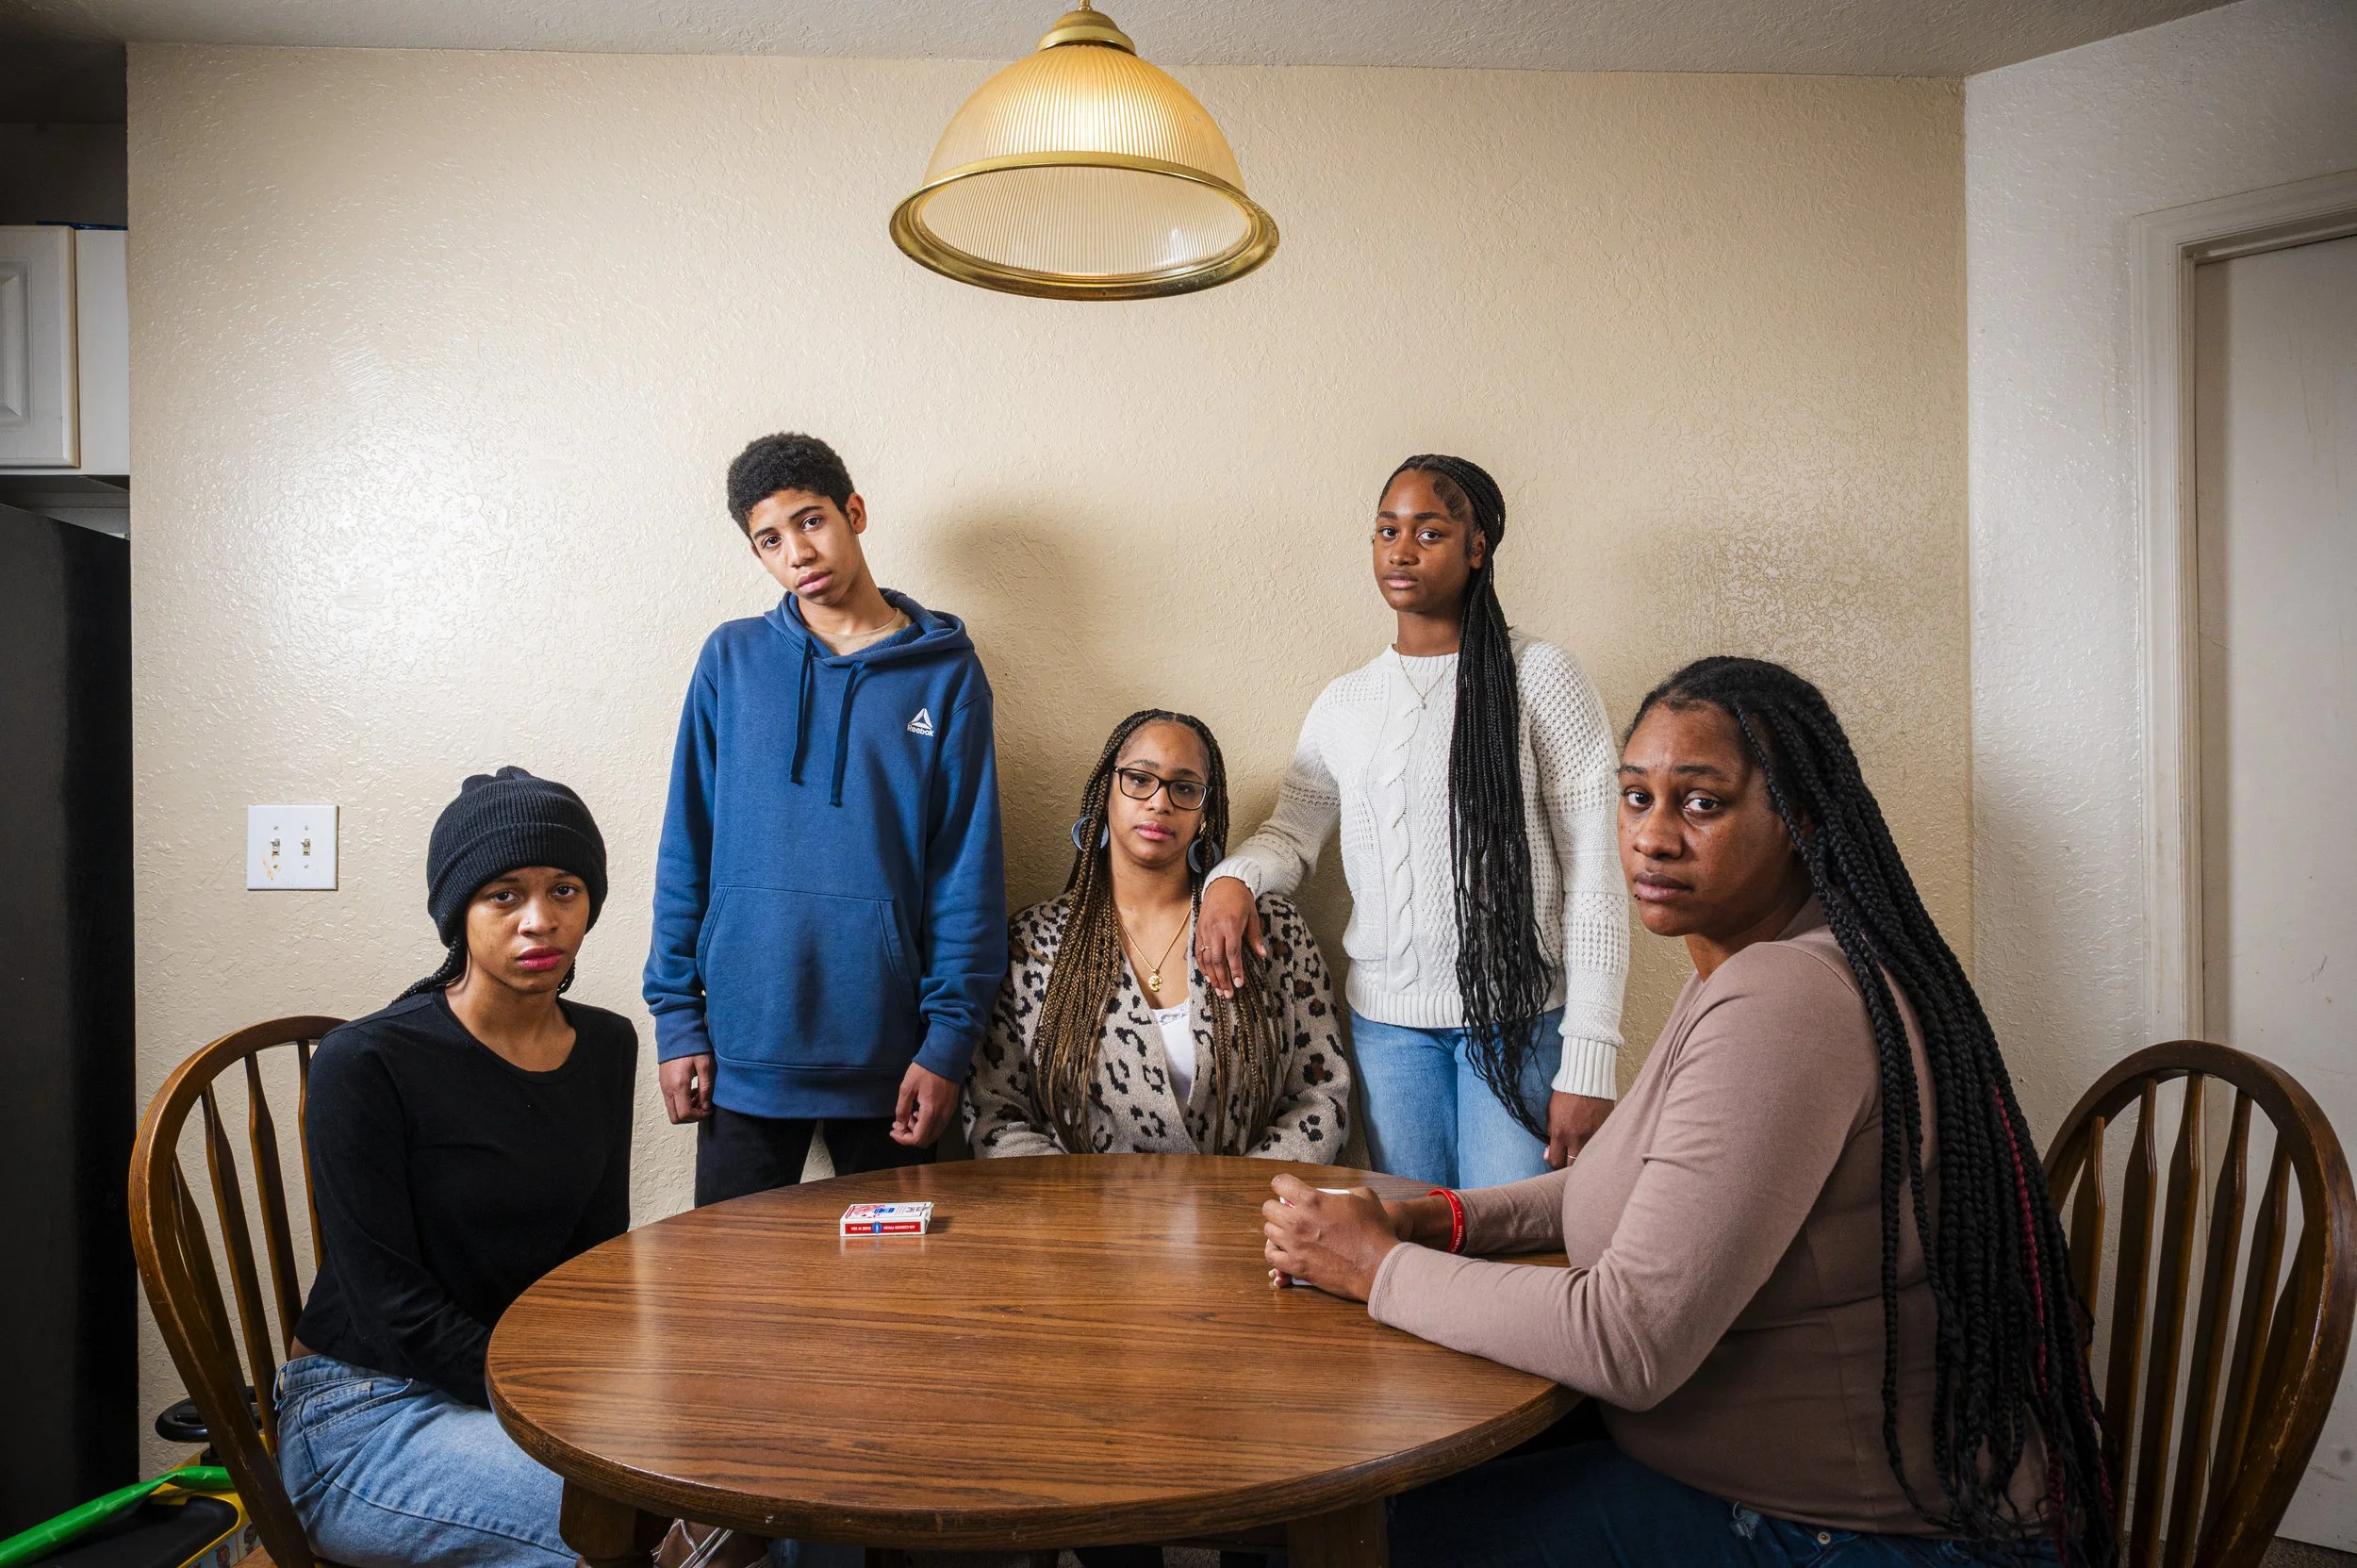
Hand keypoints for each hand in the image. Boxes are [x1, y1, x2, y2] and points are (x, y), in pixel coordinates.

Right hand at [659, 1054, 715, 1123]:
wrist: (677, 1034)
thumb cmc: (693, 1047)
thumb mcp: (705, 1066)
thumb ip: (706, 1087)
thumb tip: (706, 1106)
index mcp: (679, 1085)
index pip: (684, 1114)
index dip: (698, 1116)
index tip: (709, 1109)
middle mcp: (668, 1089)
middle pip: (675, 1117)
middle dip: (691, 1117)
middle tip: (703, 1105)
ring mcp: (664, 1087)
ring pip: (672, 1110)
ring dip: (686, 1109)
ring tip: (699, 1095)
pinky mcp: (663, 1084)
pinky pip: (670, 1101)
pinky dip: (681, 1102)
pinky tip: (692, 1090)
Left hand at [891, 1062, 960, 1146]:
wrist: (946, 1056)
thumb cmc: (924, 1070)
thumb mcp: (907, 1087)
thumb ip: (902, 1109)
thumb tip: (899, 1126)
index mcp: (930, 1113)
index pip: (918, 1139)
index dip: (903, 1139)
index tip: (893, 1130)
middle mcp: (942, 1117)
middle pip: (926, 1140)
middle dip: (911, 1136)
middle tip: (900, 1124)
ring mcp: (949, 1114)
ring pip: (933, 1134)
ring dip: (919, 1130)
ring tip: (909, 1115)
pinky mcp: (951, 1109)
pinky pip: (939, 1125)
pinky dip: (928, 1125)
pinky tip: (920, 1111)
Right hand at [1194, 876, 1265, 997]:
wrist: (1223, 883)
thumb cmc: (1241, 899)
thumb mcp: (1253, 916)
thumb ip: (1255, 937)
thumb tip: (1262, 955)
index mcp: (1230, 925)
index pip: (1232, 953)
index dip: (1235, 970)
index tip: (1239, 984)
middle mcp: (1215, 929)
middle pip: (1216, 959)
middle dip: (1222, 979)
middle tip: (1228, 994)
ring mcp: (1204, 930)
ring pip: (1205, 958)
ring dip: (1212, 976)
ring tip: (1219, 990)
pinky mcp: (1199, 930)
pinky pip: (1197, 951)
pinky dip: (1202, 966)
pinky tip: (1208, 977)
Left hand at [1261, 1174, 1399, 1300]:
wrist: (1378, 1266)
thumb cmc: (1375, 1231)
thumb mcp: (1365, 1197)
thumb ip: (1344, 1191)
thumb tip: (1337, 1195)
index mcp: (1312, 1199)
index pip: (1280, 1183)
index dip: (1282, 1184)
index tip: (1286, 1189)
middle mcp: (1297, 1220)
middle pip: (1268, 1208)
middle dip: (1277, 1207)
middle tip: (1288, 1212)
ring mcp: (1294, 1245)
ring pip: (1268, 1231)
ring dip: (1277, 1228)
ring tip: (1287, 1231)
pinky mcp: (1297, 1266)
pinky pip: (1271, 1257)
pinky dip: (1274, 1251)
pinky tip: (1282, 1249)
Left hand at [1546, 1091, 1612, 1168]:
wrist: (1587, 1080)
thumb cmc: (1566, 1095)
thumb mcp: (1551, 1113)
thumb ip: (1549, 1134)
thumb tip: (1548, 1154)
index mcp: (1560, 1132)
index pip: (1555, 1161)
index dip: (1554, 1162)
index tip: (1556, 1159)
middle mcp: (1576, 1138)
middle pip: (1571, 1166)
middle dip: (1567, 1166)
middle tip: (1567, 1160)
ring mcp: (1592, 1136)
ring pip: (1586, 1158)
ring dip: (1582, 1158)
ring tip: (1579, 1153)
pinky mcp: (1604, 1131)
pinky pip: (1598, 1146)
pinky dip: (1594, 1147)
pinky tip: (1591, 1143)